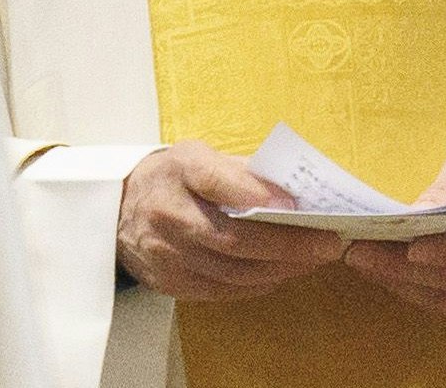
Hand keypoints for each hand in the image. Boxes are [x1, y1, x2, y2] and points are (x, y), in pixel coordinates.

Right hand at [115, 141, 346, 300]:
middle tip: (328, 244)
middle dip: (286, 244)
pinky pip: (219, 290)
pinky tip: (282, 274)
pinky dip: (256, 284)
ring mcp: (165, 253)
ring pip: (230, 270)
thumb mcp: (201, 155)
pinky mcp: (167, 282)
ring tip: (313, 260)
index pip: (215, 179)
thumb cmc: (174, 176)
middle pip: (231, 237)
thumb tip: (295, 189)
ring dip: (279, 268)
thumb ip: (242, 170)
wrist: (117, 208)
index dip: (255, 192)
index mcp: (180, 170)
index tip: (294, 202)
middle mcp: (167, 214)